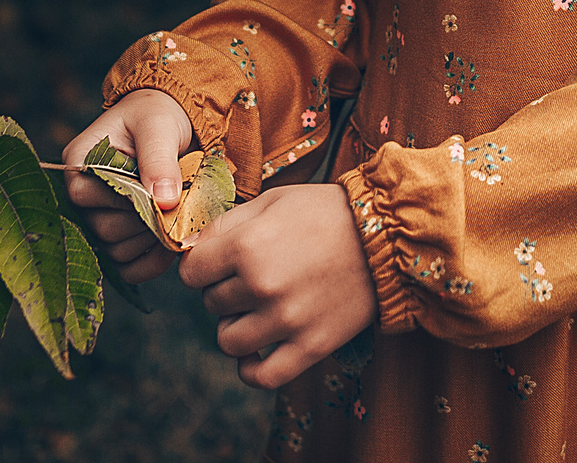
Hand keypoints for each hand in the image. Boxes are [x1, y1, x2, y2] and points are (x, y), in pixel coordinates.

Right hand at [61, 88, 194, 287]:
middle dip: (144, 221)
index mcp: (78, 162)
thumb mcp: (158, 125)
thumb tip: (165, 201)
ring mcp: (98, 220)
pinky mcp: (118, 238)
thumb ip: (158, 159)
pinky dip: (152, 263)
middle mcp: (82, 195)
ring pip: (115, 252)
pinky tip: (172, 245)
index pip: (83, 195)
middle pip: (101, 229)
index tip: (158, 190)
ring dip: (150, 241)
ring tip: (176, 218)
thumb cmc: (158, 116)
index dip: (122, 198)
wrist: (173, 122)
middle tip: (176, 205)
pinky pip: (127, 268)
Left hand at [180, 183, 377, 388]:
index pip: (191, 273)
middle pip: (211, 303)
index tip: (218, 263)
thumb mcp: (273, 201)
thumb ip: (226, 223)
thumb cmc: (326, 212)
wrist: (386, 236)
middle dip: (224, 290)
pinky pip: (262, 376)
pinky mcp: (311, 347)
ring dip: (236, 326)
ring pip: (228, 340)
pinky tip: (258, 351)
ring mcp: (287, 321)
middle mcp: (262, 285)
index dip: (202, 266)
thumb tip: (189, 249)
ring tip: (258, 310)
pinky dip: (251, 369)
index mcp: (247, 246)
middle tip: (252, 277)